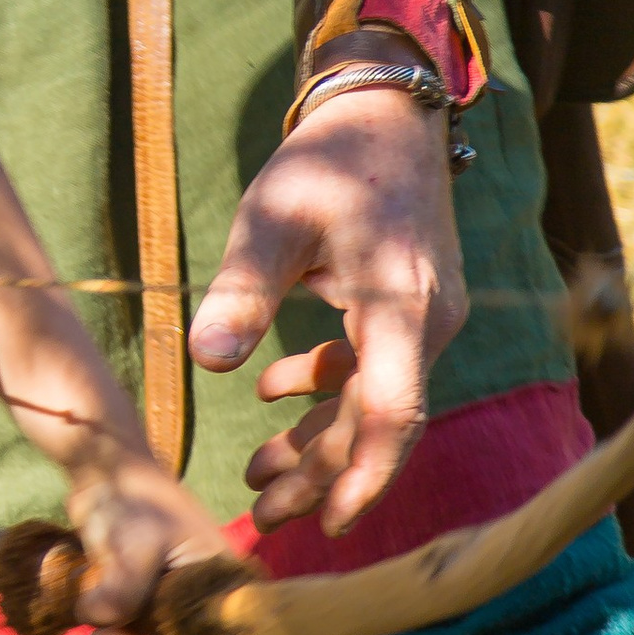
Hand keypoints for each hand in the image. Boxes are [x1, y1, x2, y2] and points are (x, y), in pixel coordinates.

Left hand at [63, 444, 241, 634]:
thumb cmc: (134, 500)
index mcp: (221, 580)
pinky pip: (134, 623)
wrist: (105, 469)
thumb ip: (123, 597)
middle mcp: (203, 591)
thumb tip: (95, 625)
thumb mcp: (136, 550)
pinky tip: (93, 619)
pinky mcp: (146, 589)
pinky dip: (114, 627)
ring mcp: (173, 591)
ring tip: (94, 633)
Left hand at [188, 81, 465, 535]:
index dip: (364, 478)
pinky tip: (269, 393)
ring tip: (257, 475)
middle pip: (378, 423)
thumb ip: (243, 291)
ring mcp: (423, 318)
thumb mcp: (272, 220)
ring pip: (372, 402)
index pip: (395, 415)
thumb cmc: (330, 159)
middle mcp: (427, 322)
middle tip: (262, 516)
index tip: (328, 524)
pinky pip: (373, 369)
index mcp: (401, 306)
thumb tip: (206, 361)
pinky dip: (325, 389)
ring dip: (317, 439)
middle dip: (321, 475)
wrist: (384, 110)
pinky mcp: (408, 308)